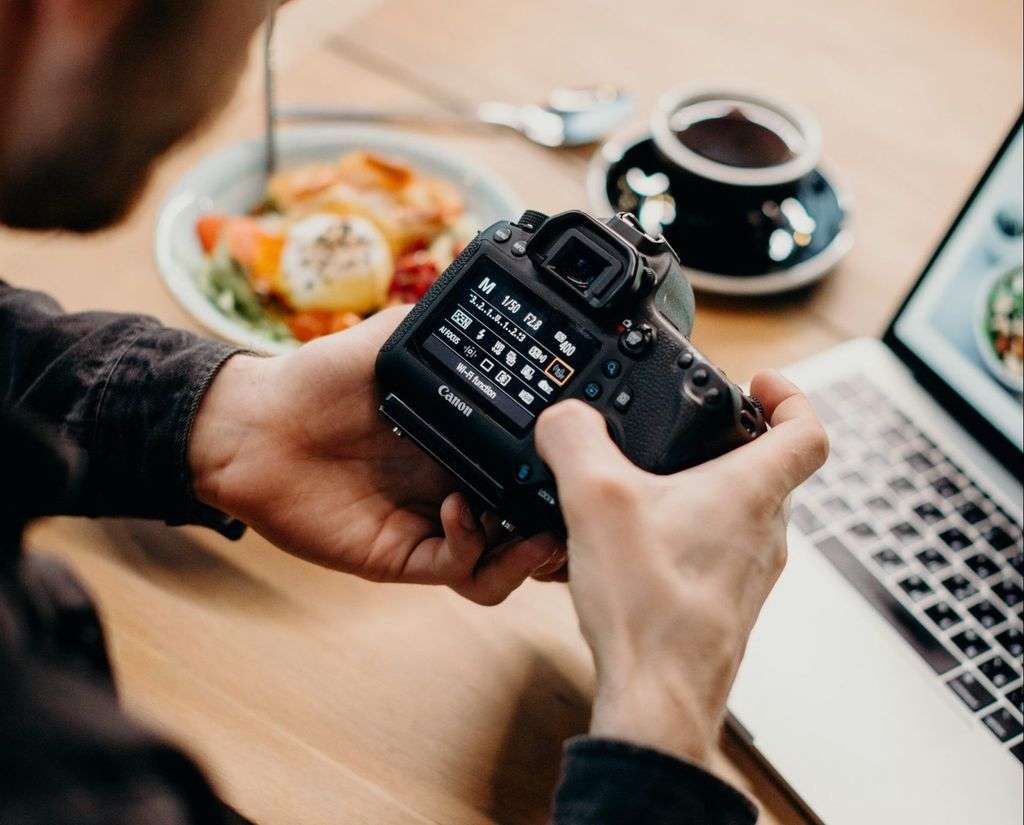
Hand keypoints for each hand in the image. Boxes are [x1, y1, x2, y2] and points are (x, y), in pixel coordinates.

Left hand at [188, 307, 564, 603]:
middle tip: (579, 505)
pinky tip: (462, 509)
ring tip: (538, 529)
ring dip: (528, 554)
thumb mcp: (386, 340)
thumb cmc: (315, 380)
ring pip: (502, 563)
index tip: (585, 453)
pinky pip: (457, 567)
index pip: (527, 465)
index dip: (559, 469)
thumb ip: (434, 321)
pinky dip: (472, 546)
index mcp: (463, 441)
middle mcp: (457, 486)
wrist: (253, 426)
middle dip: (562, 524)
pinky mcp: (403, 555)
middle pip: (529, 522)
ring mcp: (433, 525)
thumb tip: (482, 283)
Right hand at [534, 371, 827, 764]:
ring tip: (646, 489)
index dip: (789, 394)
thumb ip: (575, 439)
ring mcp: (749, 572)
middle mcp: (764, 533)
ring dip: (703, 490)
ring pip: (741, 513)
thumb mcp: (595, 499)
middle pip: (770, 468)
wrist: (658, 696)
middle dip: (729, 440)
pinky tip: (632, 548)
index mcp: (751, 492)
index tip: (758, 382)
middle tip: (687, 430)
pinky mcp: (725, 603)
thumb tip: (564, 417)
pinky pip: (716, 552)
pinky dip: (684, 535)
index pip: (807, 429)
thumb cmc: (649, 607)